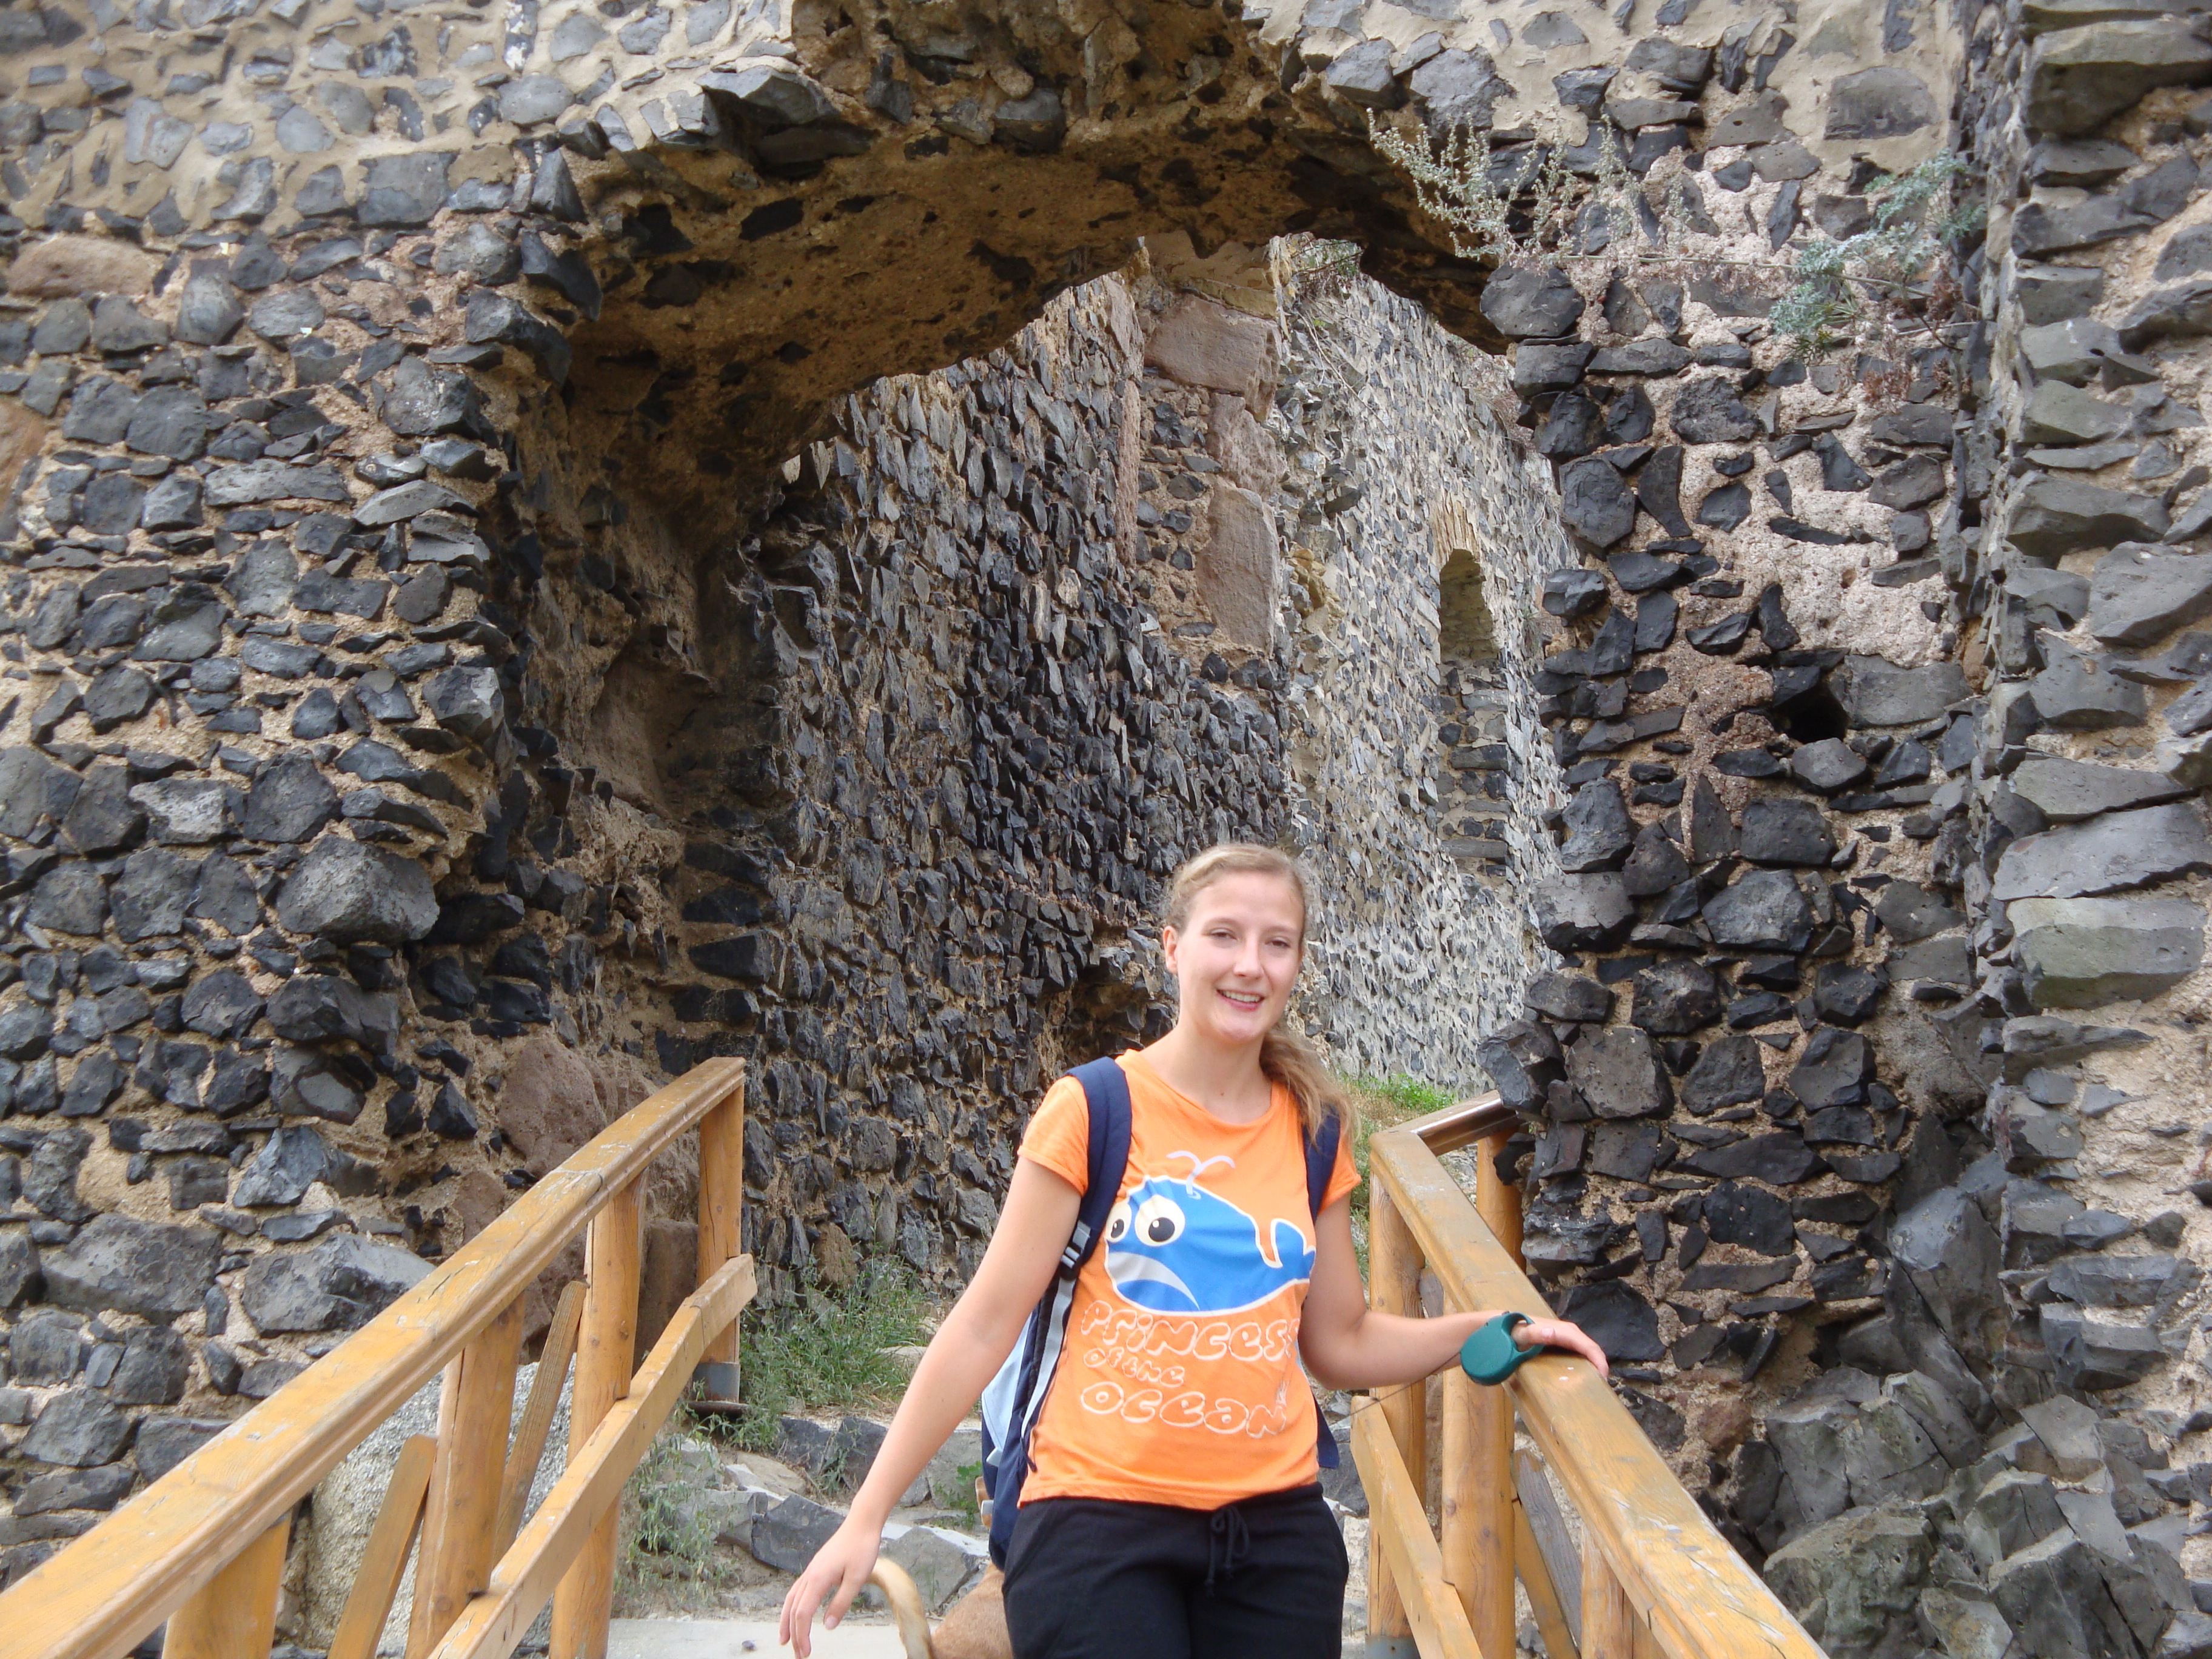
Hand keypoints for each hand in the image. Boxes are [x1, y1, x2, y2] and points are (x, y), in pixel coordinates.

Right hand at [778, 1514, 882, 1658]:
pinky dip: (793, 1606)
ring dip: (787, 1621)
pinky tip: (796, 1612)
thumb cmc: (861, 1548)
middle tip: (797, 1655)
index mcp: (818, 1579)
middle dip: (793, 1634)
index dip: (801, 1635)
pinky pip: (797, 1590)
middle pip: (794, 1609)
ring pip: (791, 1599)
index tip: (805, 1653)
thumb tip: (827, 1625)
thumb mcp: (856, 1579)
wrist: (861, 1523)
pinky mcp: (816, 1567)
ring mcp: (811, 1570)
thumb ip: (841, 1603)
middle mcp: (810, 1575)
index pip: (802, 1614)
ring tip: (784, 1638)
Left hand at [1512, 1315, 1610, 1377]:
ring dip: (1594, 1365)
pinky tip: (1584, 1376)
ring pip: (1587, 1350)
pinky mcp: (1562, 1342)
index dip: (1598, 1360)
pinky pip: (1579, 1352)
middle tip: (1602, 1387)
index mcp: (1562, 1331)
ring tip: (1596, 1384)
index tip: (1603, 1378)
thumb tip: (1552, 1332)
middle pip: (1591, 1348)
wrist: (1503, 1326)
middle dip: (1600, 1365)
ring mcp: (1566, 1337)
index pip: (1587, 1345)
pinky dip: (1586, 1363)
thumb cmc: (1511, 1331)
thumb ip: (1533, 1333)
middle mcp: (1568, 1332)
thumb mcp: (1520, 1334)